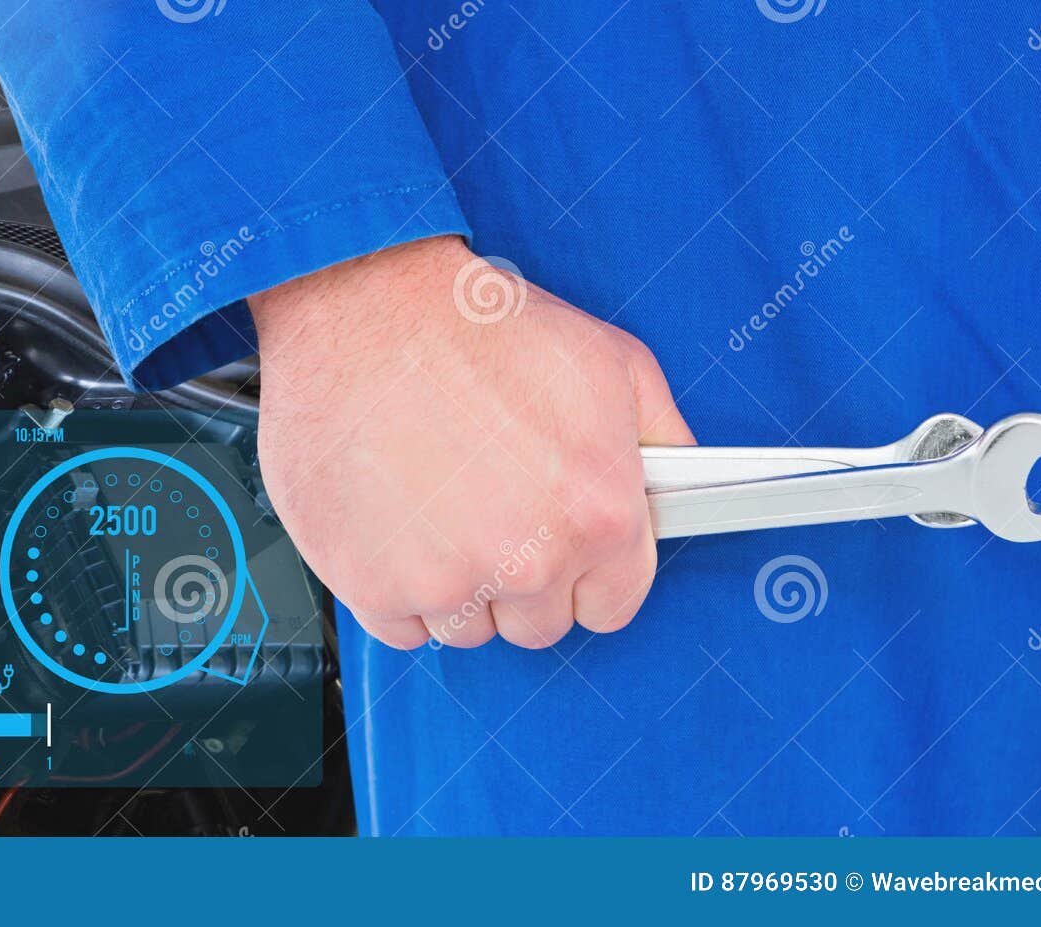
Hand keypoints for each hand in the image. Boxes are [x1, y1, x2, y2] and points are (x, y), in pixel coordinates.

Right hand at [247, 236, 694, 648]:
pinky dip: (395, 588)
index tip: (564, 550)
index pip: (612, 605)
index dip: (588, 574)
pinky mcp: (373, 587)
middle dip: (520, 580)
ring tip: (436, 506)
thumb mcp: (611, 361)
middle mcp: (528, 561)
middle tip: (490, 509)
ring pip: (467, 629)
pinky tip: (394, 523)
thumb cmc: (475, 328)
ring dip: (457, 586)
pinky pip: (400, 628)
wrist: (361, 310)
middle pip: (537, 625)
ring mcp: (447, 582)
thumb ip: (660, 438)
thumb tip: (679, 486)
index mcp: (598, 514)